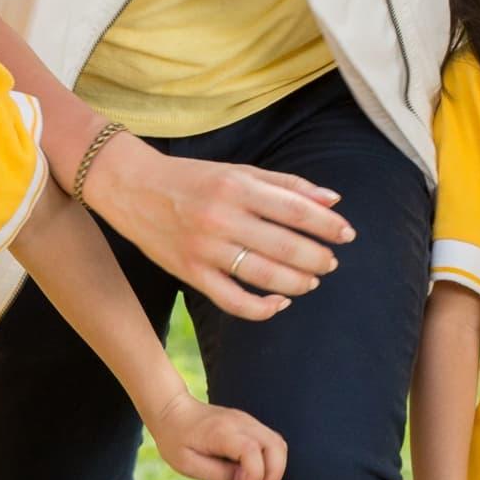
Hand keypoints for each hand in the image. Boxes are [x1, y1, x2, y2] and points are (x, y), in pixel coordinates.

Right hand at [87, 136, 352, 320]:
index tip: (347, 234)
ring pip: (263, 276)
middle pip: (285, 246)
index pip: (295, 210)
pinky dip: (261, 308)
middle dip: (317, 258)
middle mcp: (222, 217)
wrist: (132, 187)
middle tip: (331, 262)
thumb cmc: (193, 178)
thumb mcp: (239, 171)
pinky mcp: (190, 273)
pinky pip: (232, 301)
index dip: (327, 225)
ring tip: (313, 281)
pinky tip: (279, 303)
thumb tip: (333, 200)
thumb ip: (287, 185)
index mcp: (237, 187)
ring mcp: (204, 249)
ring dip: (297, 282)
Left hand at [146, 390, 286, 479]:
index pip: (251, 450)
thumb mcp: (186, 464)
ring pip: (277, 441)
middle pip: (274, 444)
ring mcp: (246, 420)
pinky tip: (261, 476)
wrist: (173, 410)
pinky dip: (273, 459)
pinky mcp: (249, 423)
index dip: (257, 473)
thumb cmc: (176, 439)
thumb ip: (218, 474)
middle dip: (275, 473)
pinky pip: (271, 440)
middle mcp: (239, 422)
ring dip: (277, 467)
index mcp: (220, 432)